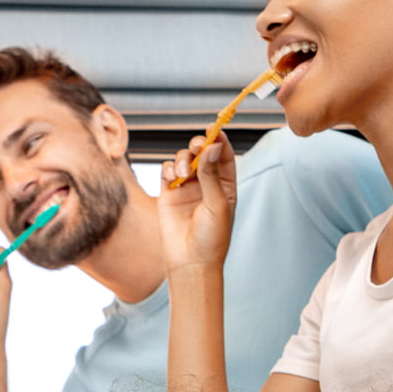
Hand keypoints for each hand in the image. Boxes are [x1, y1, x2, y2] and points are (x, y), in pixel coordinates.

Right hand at [157, 133, 237, 274]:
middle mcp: (206, 183)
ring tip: (182, 172)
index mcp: (226, 184)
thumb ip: (212, 174)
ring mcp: (186, 187)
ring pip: (183, 159)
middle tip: (197, 146)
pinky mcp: (168, 194)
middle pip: (201, 152)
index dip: (218, 139)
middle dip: (198, 145)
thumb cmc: (212, 238)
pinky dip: (168, 168)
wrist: (190, 262)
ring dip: (182, 159)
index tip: (213, 129)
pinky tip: (172, 178)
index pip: (223, 154)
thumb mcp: (217, 204)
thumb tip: (212, 146)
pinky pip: (166, 171)